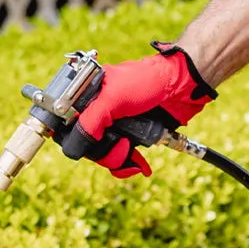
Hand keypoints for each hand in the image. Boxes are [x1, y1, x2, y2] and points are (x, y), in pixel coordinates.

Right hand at [58, 43, 215, 178]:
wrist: (182, 87)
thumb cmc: (148, 81)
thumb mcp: (113, 98)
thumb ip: (90, 122)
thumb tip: (73, 148)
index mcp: (87, 95)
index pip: (65, 124)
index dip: (71, 138)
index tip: (85, 146)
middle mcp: (98, 111)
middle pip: (85, 144)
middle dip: (102, 151)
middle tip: (120, 145)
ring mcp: (114, 125)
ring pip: (102, 154)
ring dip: (117, 159)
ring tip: (130, 150)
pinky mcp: (131, 136)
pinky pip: (120, 159)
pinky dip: (128, 164)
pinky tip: (139, 165)